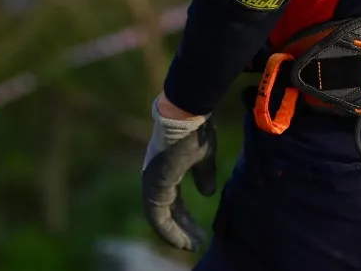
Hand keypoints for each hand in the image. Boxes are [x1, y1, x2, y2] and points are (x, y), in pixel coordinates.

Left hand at [141, 96, 217, 250]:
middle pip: (167, 211)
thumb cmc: (195, 131)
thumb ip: (204, 175)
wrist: (185, 115)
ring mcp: (152, 182)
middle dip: (182, 229)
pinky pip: (156, 216)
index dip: (183, 219)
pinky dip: (168, 230)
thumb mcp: (204, 157)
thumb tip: (208, 193)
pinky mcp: (153, 185)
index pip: (172, 202)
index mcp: (166, 171)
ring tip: (192, 246)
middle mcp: (155, 178)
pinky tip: (182, 240)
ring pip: (159, 218)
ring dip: (175, 234)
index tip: (196, 233)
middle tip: (196, 243)